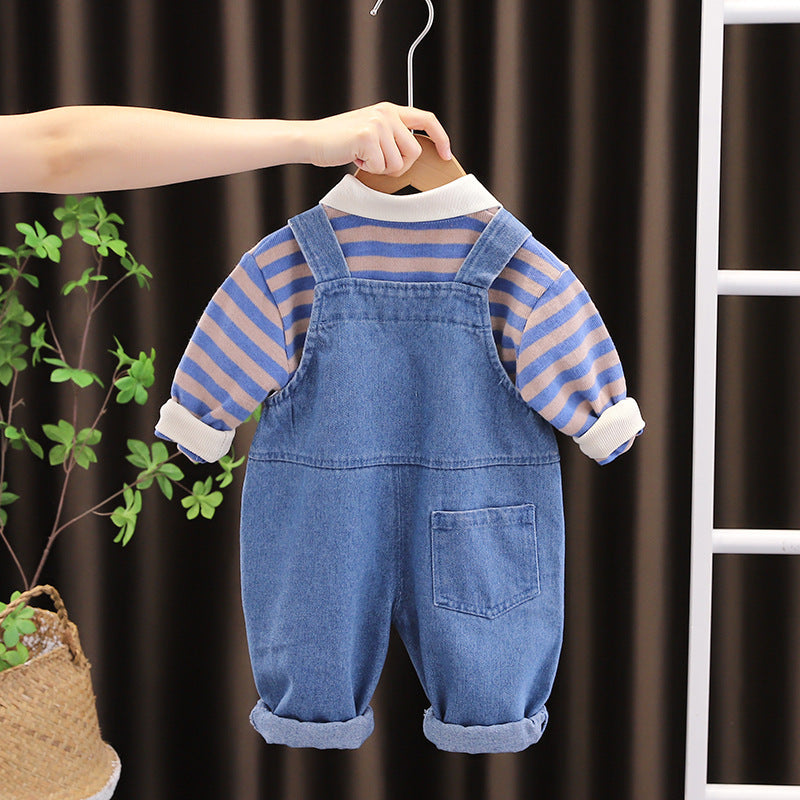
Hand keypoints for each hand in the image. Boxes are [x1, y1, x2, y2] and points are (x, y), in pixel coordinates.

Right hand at [301, 102, 452, 174]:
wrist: (311, 139)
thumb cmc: (339, 141)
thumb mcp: (371, 132)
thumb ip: (392, 137)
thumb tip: (413, 156)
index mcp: (390, 110)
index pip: (426, 119)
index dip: (440, 138)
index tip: (446, 155)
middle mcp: (386, 113)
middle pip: (413, 152)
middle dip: (398, 165)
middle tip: (376, 161)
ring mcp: (378, 123)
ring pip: (398, 163)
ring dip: (381, 168)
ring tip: (363, 157)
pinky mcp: (368, 136)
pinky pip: (380, 166)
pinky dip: (368, 169)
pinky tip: (355, 157)